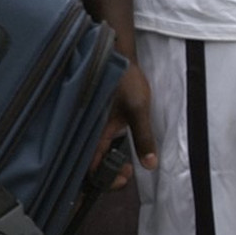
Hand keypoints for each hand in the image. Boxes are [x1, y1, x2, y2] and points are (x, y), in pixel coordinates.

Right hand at [95, 58, 156, 189]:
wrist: (114, 54)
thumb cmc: (124, 80)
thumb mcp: (138, 109)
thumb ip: (143, 138)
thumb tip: (150, 165)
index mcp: (92, 132)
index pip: (90, 168)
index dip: (106, 180)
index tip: (125, 177)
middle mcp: (85, 132)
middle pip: (86, 166)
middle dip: (106, 175)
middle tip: (126, 172)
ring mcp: (87, 126)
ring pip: (89, 155)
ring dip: (106, 164)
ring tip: (124, 163)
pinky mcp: (91, 120)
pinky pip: (92, 143)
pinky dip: (103, 152)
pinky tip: (117, 149)